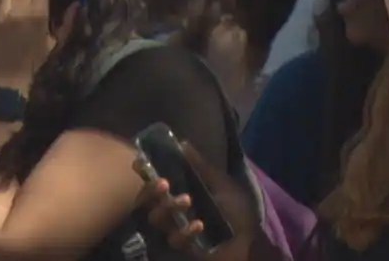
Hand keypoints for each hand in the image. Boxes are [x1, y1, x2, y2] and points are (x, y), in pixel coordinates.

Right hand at [138, 142, 267, 260]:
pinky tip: (198, 224)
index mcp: (180, 191)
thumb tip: (182, 143)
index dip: (144, 172)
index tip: (139, 163)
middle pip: (146, 201)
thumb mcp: (221, 183)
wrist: (249, 239)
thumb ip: (201, 166)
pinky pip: (175, 239)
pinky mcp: (181, 246)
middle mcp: (172, 209)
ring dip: (169, 207)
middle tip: (164, 184)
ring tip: (187, 200)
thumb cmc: (236, 209)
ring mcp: (174, 228)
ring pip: (157, 218)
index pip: (154, 181)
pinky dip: (186, 230)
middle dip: (150, 191)